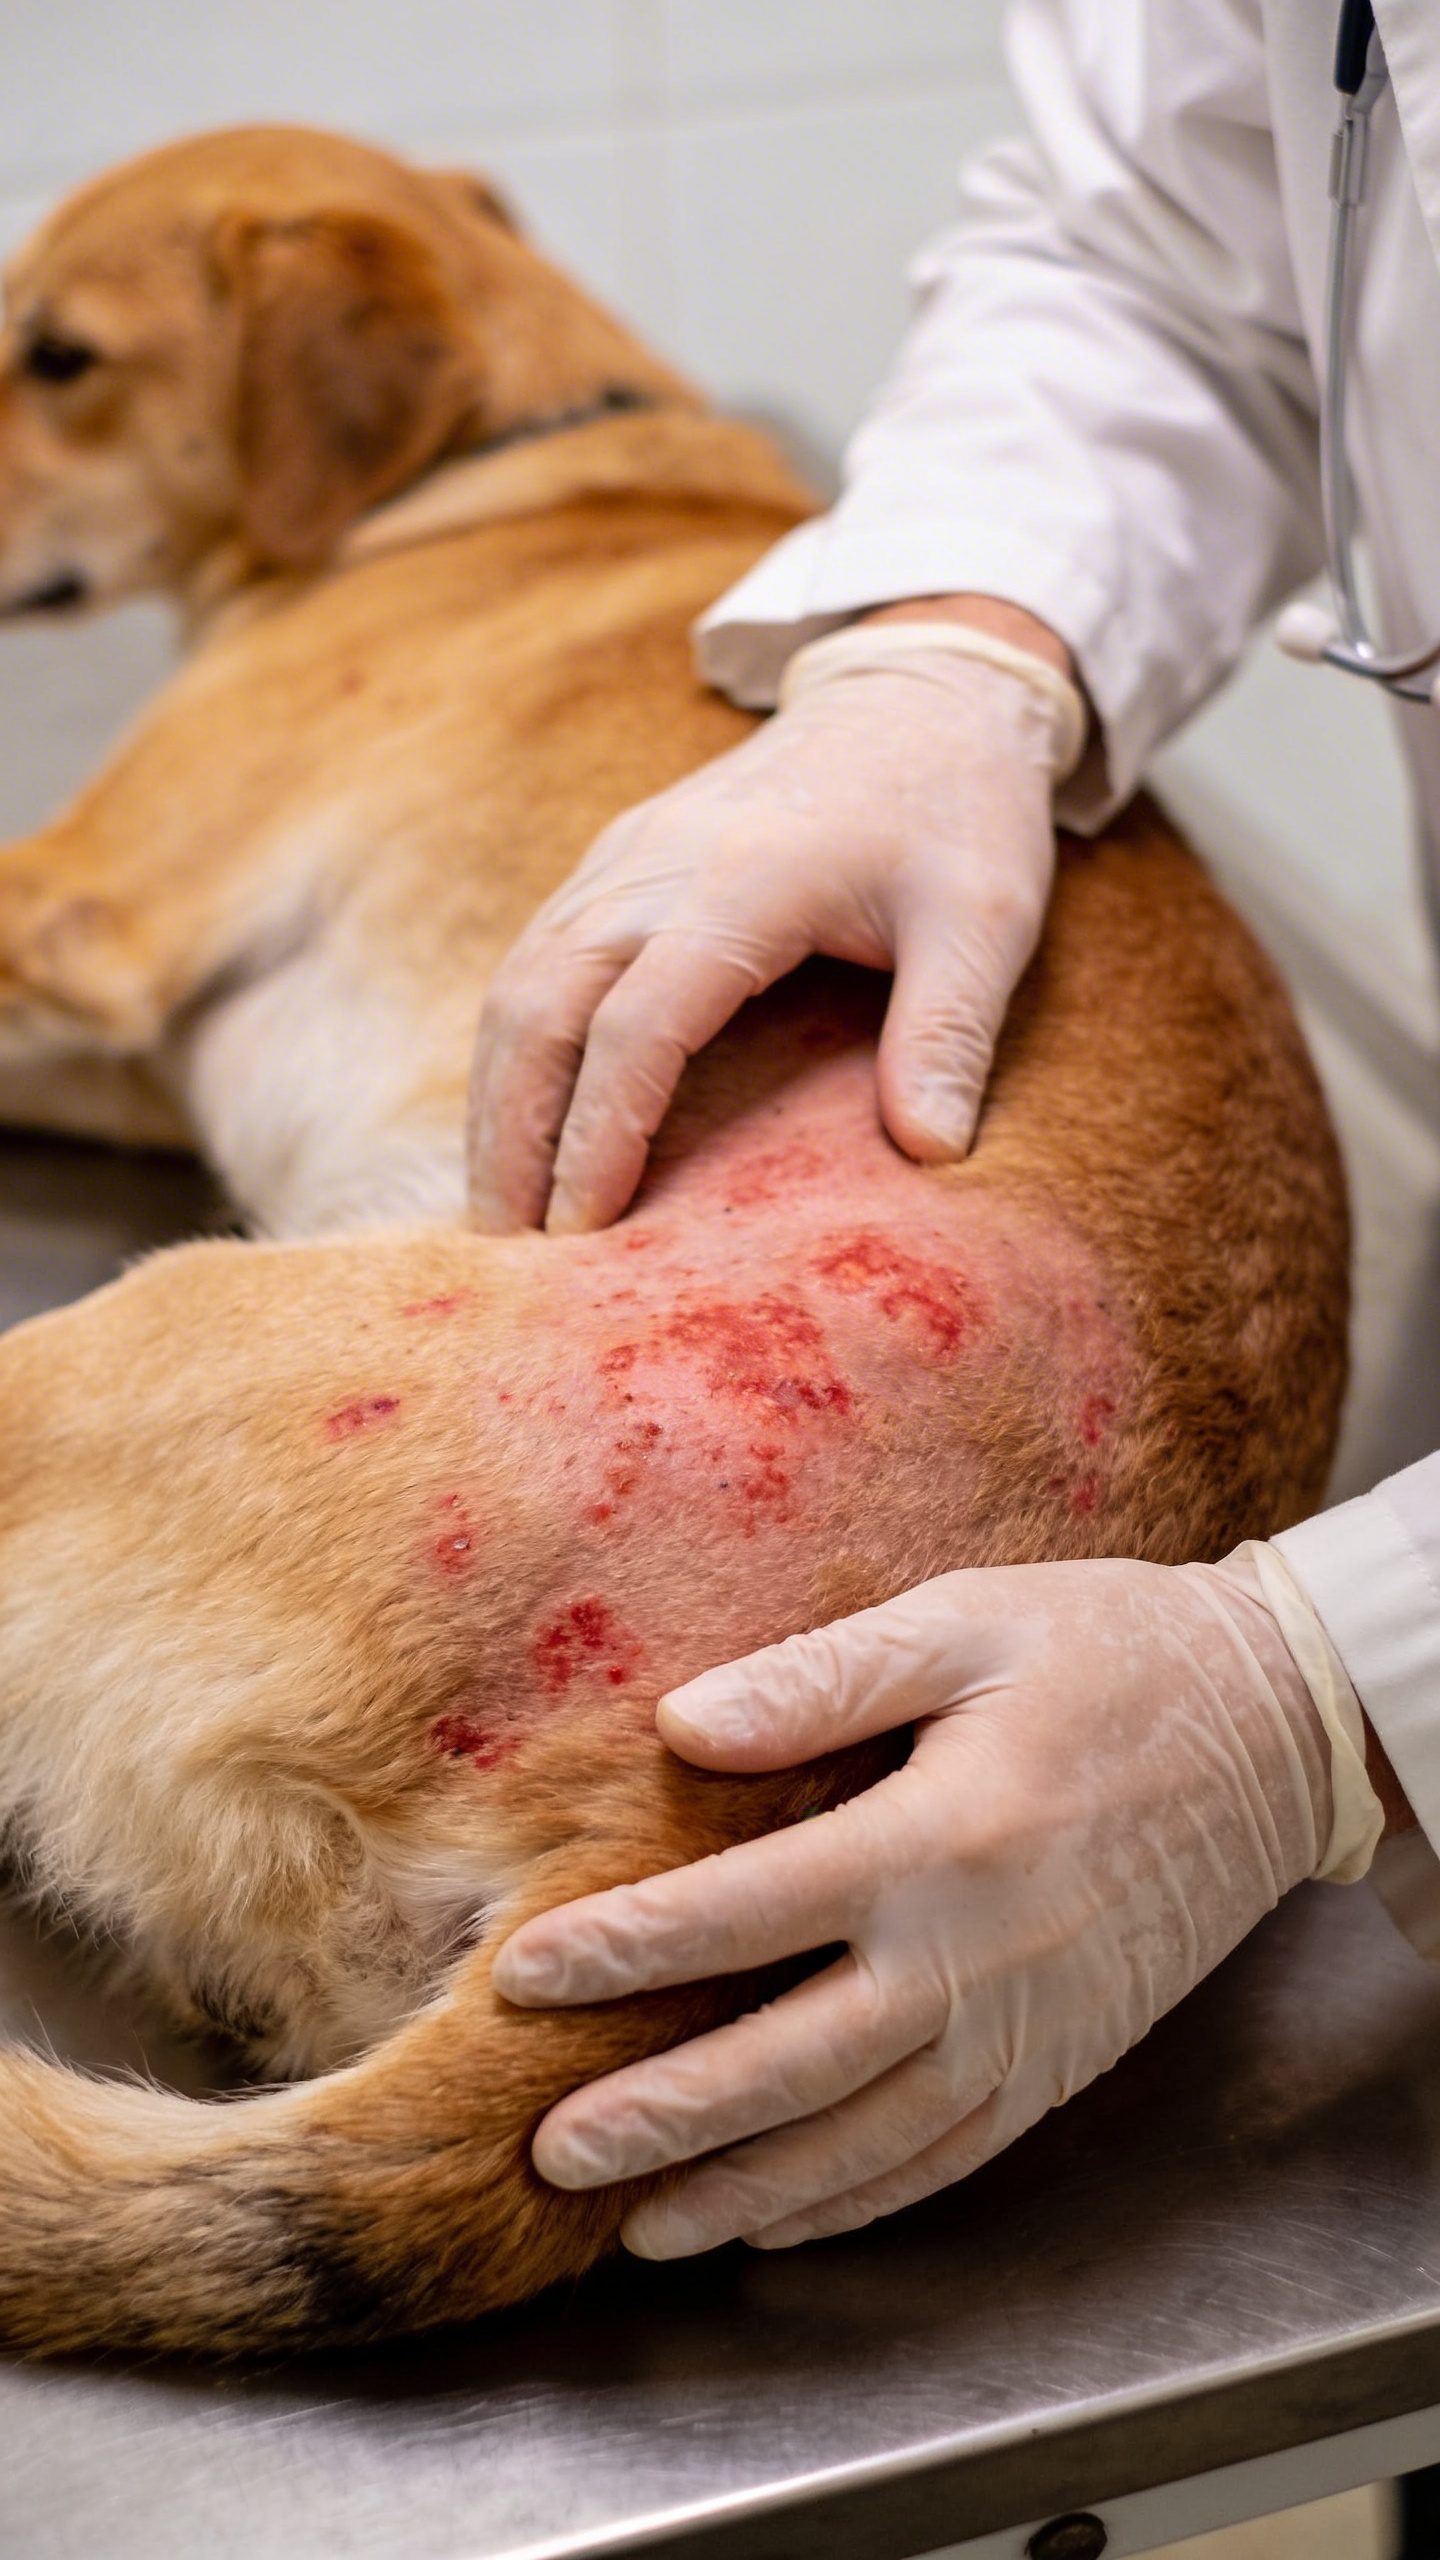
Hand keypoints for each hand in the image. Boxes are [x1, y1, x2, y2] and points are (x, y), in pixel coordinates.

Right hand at [467, 639, 1069, 1233]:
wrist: (918, 689)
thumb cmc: (959, 808)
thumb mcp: (986, 916)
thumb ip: (950, 1031)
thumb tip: (933, 1153)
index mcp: (743, 882)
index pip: (637, 1023)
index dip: (601, 1130)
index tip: (585, 1228)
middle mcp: (656, 864)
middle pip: (539, 1005)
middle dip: (512, 1132)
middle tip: (508, 1247)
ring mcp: (624, 855)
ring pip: (517, 982)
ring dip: (496, 1096)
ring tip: (496, 1205)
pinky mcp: (616, 859)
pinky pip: (533, 956)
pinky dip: (512, 1046)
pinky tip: (516, 1117)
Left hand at [492, 1549, 1379, 2256]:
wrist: (1279, 1732)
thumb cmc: (1111, 1654)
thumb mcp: (968, 1621)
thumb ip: (821, 1680)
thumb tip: (683, 1726)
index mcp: (940, 1836)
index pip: (744, 1912)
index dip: (625, 1949)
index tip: (525, 1978)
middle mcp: (977, 1959)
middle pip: (789, 2065)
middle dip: (661, 2118)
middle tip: (552, 2156)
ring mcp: (1026, 2030)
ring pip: (861, 2143)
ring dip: (742, 2192)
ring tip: (640, 2227)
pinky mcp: (1063, 2066)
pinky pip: (944, 2160)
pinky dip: (854, 2205)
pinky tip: (777, 2219)